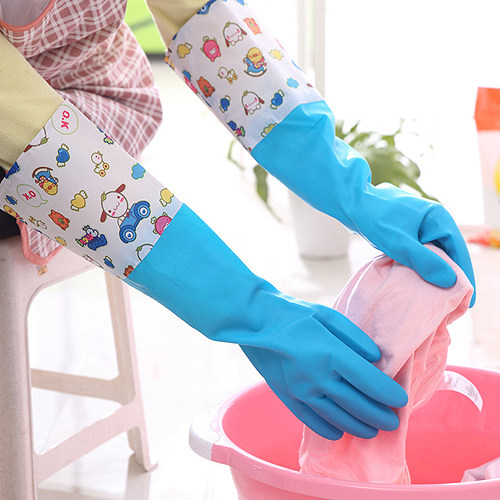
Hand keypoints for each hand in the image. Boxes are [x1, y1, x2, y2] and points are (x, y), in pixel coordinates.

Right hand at [239, 292, 407, 439]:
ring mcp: (301, 391)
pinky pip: (312, 421)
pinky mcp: (287, 397)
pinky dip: (329, 429)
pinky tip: (340, 432)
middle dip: (380, 416)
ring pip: (337, 418)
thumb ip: (355, 338)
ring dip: (359, 427)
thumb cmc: (294, 314)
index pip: (370, 382)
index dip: (389, 394)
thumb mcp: (329, 316)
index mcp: (332, 354)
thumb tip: (376, 359)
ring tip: (372, 431)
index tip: (401, 400)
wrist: (255, 322)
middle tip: (393, 422)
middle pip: (358, 405)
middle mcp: (318, 377)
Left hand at [348, 182, 475, 305]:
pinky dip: (421, 262)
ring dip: (435, 269)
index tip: (468, 300)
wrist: (350, 202)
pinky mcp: (406, 227)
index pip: (458, 250)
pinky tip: (420, 278)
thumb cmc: (375, 220)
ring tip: (440, 294)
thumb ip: (425, 262)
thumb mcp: (400, 245)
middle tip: (456, 301)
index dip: (464, 275)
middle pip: (448, 251)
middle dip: (451, 275)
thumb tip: (450, 281)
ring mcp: (420, 221)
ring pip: (433, 250)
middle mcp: (433, 217)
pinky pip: (420, 248)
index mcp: (438, 217)